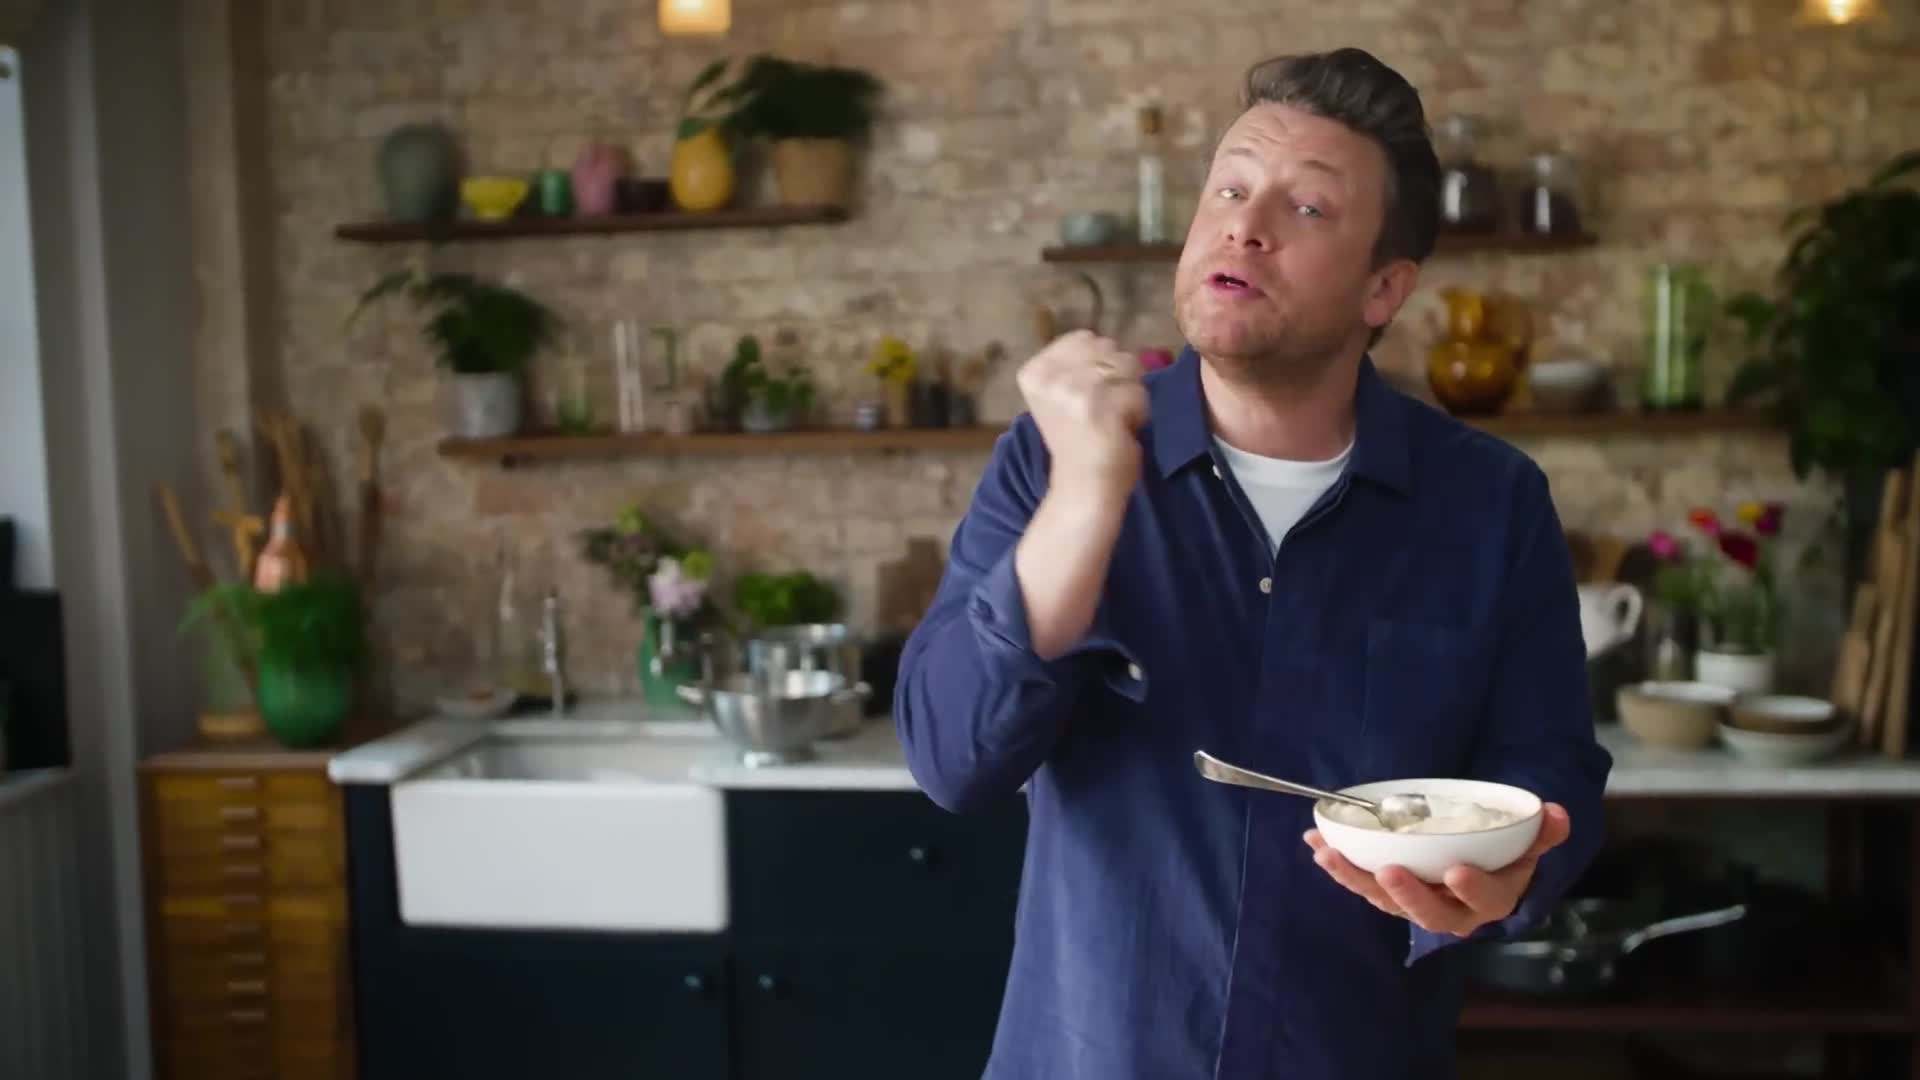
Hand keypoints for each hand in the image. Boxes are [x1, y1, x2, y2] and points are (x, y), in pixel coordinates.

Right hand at [1016, 331, 1149, 503]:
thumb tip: (1111, 345)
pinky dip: (1139, 412)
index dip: (1100, 365)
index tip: (1089, 399)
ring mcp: (1073, 389)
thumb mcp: (1062, 394)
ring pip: (1128, 367)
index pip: (1085, 338)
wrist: (1084, 486)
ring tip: (1112, 421)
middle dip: (1117, 377)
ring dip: (1130, 394)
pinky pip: (1139, 392)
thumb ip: (1077, 364)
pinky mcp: (1100, 405)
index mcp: (1034, 371)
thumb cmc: (1078, 441)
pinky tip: (1121, 431)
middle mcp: (1049, 376)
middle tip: (1103, 412)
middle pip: (1109, 350)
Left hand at [1303, 803, 1571, 936]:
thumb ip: (1542, 831)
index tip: (1458, 871)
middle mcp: (1453, 911)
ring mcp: (1417, 905)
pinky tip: (1316, 845)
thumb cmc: (1505, 853)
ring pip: (1387, 901)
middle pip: (1429, 913)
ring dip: (1356, 879)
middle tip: (1389, 872)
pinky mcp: (1389, 895)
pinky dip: (1341, 866)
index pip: (1484, 900)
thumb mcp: (1529, 842)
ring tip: (1328, 854)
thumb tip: (1556, 814)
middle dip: (1407, 894)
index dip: (1472, 889)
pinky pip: (1363, 885)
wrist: (1483, 867)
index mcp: (1491, 900)